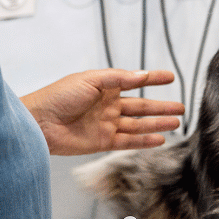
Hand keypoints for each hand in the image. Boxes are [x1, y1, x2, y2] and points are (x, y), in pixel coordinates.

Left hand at [21, 69, 184, 154]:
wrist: (38, 122)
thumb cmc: (58, 96)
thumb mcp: (91, 80)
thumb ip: (119, 79)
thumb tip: (142, 75)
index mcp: (106, 87)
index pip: (135, 81)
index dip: (153, 79)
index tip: (170, 77)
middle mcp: (109, 105)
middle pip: (141, 106)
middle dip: (161, 106)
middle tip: (181, 107)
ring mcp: (107, 124)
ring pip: (138, 124)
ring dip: (157, 124)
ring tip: (176, 122)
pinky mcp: (102, 142)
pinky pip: (128, 141)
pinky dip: (144, 141)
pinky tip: (159, 139)